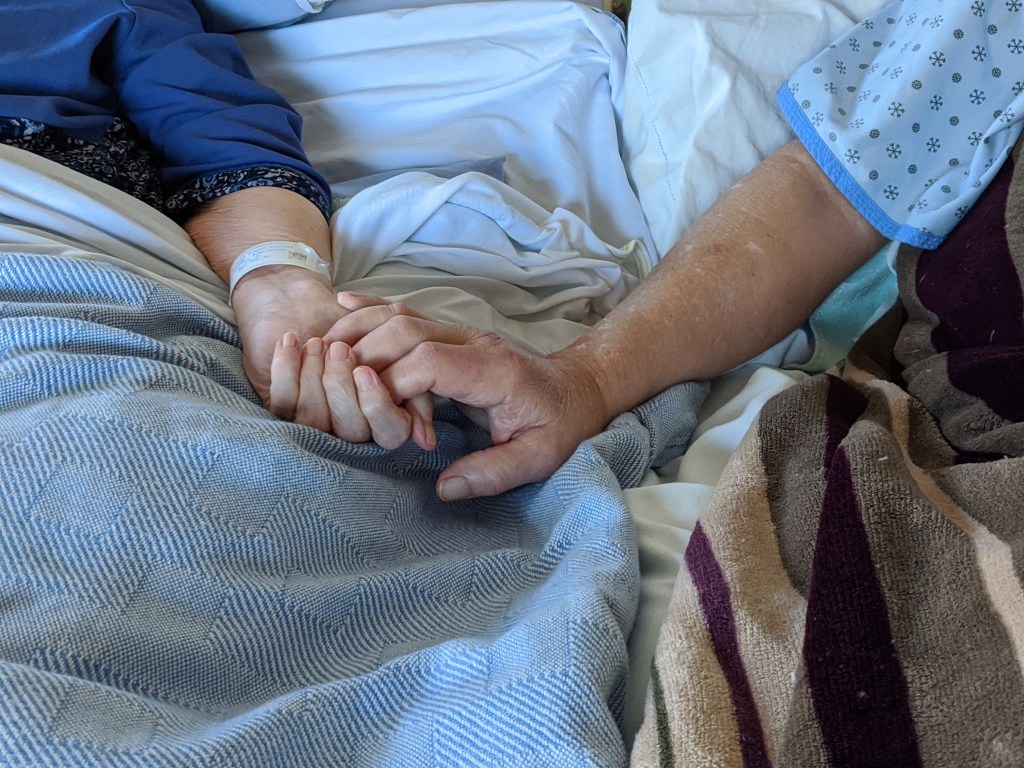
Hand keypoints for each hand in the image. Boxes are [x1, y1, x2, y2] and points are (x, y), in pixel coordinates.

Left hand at [265, 292, 435, 448]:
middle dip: (341, 386)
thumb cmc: (358, 326)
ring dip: (314, 376)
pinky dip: (286, 369)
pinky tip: (291, 341)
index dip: (376, 405)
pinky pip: (283, 403)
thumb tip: (425, 440)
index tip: (364, 370)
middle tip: (338, 348)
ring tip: (318, 342)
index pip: (389, 432)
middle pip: (350, 428)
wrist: (302, 302)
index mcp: (382, 419)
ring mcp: (314, 422)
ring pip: (315, 419)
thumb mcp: (399, 351)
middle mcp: (350, 428)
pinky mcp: (282, 409)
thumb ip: (415, 382)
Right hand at [321, 298, 616, 498]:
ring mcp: (460, 331)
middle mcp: (473, 341)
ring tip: (324, 354)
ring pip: (400, 316)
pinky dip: (371, 309)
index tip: (385, 419)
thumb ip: (495, 473)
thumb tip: (445, 488)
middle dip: (366, 359)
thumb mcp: (540, 457)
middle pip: (405, 331)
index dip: (395, 385)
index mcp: (493, 370)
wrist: (578, 388)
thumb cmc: (559, 424)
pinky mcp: (451, 331)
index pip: (429, 361)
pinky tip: (340, 307)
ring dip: (360, 332)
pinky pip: (405, 311)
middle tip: (342, 392)